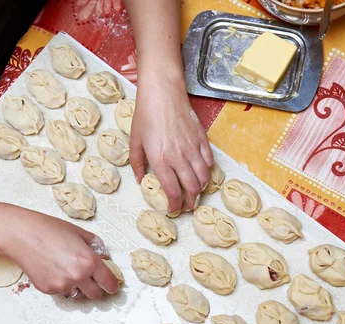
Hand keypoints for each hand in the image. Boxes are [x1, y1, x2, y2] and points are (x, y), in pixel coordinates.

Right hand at [0, 205, 119, 299]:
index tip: (112, 286)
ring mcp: (62, 285)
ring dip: (78, 287)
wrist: (21, 235)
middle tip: (92, 280)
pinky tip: (53, 269)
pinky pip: (61, 291)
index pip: (109, 283)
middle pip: (96, 295)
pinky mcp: (48, 289)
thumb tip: (106, 257)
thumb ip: (97, 246)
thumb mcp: (80, 233)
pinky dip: (61, 284)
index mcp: (89, 261)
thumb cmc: (50, 230)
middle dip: (96, 289)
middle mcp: (78, 276)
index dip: (113, 285)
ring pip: (77, 294)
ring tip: (68, 270)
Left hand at [130, 72, 213, 212]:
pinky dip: (207, 171)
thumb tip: (140, 179)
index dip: (175, 205)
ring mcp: (193, 148)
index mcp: (160, 160)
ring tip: (196, 192)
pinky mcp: (202, 139)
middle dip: (191, 202)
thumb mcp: (135, 140)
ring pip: (203, 177)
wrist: (163, 92)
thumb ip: (137, 162)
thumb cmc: (146, 114)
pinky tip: (201, 172)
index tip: (173, 209)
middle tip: (187, 206)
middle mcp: (179, 157)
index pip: (172, 191)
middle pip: (192, 188)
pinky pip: (209, 161)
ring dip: (201, 189)